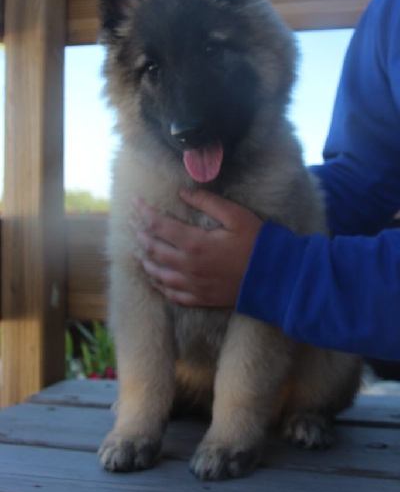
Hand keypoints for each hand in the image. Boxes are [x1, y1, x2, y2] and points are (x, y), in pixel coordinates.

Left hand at [131, 190, 262, 306]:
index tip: (135, 202)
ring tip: (137, 250)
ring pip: (158, 274)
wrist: (275, 278)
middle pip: (154, 249)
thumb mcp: (236, 215)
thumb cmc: (258, 243)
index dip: (144, 212)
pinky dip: (158, 285)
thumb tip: (182, 193)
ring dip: (144, 260)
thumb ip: (208, 202)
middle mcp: (188, 266)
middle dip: (140, 234)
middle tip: (131, 222)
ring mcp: (193, 285)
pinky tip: (154, 279)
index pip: (160, 225)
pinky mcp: (200, 298)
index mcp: (196, 243)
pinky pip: (171, 293)